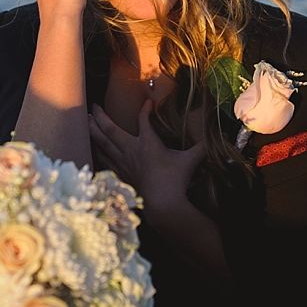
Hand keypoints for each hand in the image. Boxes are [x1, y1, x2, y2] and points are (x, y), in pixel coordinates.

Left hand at [89, 100, 204, 217]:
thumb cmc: (176, 180)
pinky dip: (98, 152)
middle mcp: (132, 150)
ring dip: (93, 131)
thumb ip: (202, 148)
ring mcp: (124, 164)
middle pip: (111, 129)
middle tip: (93, 105)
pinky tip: (93, 149)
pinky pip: (105, 160)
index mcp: (148, 143)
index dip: (145, 110)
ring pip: (103, 144)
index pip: (144, 121)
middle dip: (101, 116)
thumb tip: (221, 138)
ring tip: (85, 121)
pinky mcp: (121, 175)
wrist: (163, 204)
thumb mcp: (191, 160)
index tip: (147, 102)